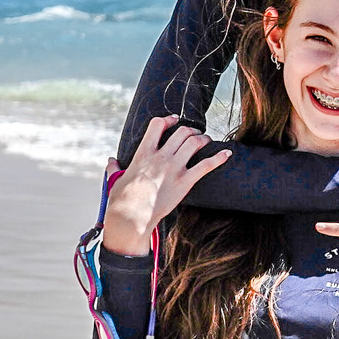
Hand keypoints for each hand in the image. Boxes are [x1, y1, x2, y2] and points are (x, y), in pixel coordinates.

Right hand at [103, 116, 230, 255]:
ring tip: (206, 141)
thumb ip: (114, 168)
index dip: (168, 119)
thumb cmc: (121, 201)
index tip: (174, 120)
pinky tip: (228, 153)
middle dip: (191, 130)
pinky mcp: (185, 182)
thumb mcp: (115, 180)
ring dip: (203, 139)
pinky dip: (219, 158)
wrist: (131, 218)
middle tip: (195, 134)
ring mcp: (174, 169)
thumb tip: (110, 161)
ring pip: (195, 143)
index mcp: (144, 153)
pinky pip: (206, 166)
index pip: (158, 125)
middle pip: (182, 131)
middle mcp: (161, 157)